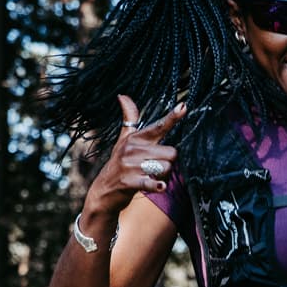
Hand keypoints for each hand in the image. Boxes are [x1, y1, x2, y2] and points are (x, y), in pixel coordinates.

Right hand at [80, 94, 185, 224]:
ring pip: (166, 168)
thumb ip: (128, 118)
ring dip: (163, 176)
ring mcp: (131, 165)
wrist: (103, 191)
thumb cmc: (118, 163)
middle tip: (156, 168)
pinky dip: (158, 185)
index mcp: (136, 138)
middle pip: (171, 153)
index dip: (172, 117)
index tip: (183, 106)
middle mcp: (133, 149)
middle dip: (168, 163)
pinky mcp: (129, 182)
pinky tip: (160, 186)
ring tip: (150, 177)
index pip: (158, 126)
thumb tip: (122, 95)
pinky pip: (152, 182)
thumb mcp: (122, 140)